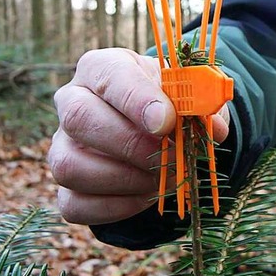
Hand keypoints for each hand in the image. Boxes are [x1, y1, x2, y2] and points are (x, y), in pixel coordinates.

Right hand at [49, 48, 229, 224]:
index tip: (166, 123)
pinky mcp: (64, 187)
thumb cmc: (168, 104)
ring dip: (123, 179)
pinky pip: (74, 204)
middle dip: (130, 143)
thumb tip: (213, 129)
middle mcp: (71, 102)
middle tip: (171, 158)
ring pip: (69, 165)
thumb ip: (202, 104)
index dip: (137, 100)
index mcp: (101, 69)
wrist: (153, 133)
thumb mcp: (189, 94)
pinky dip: (115, 207)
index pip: (109, 76)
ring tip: (161, 179)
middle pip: (78, 118)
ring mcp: (61, 147)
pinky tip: (145, 197)